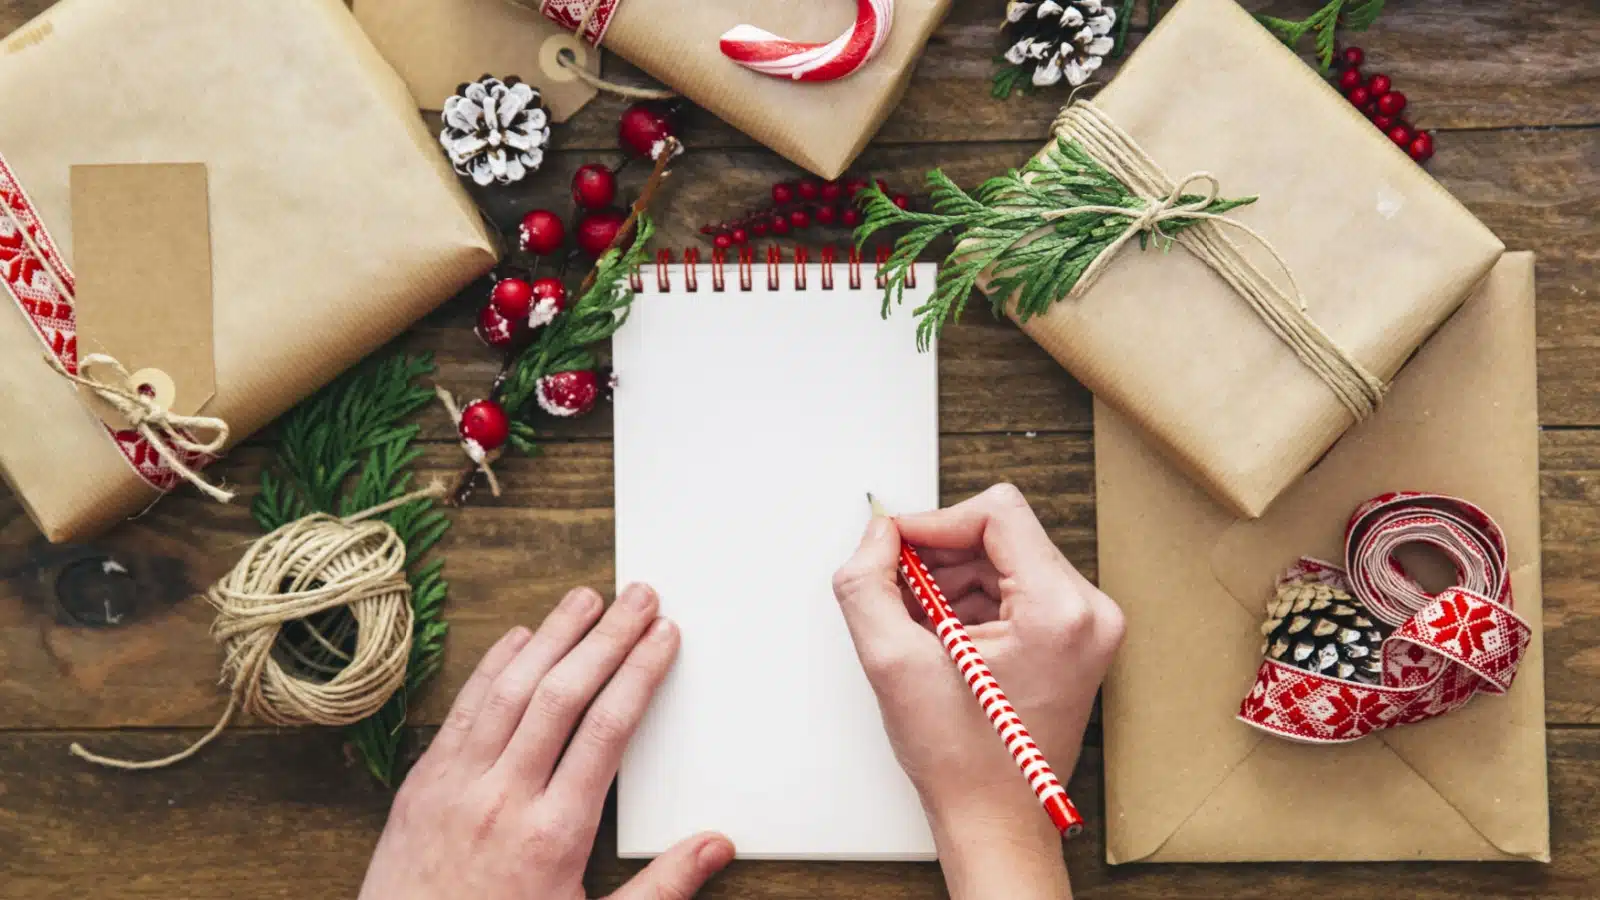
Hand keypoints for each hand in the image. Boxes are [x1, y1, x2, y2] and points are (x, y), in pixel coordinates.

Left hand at [359, 584, 734, 899]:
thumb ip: (661, 888)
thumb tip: (716, 846)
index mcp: (555, 834)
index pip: (608, 728)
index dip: (641, 672)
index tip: (664, 637)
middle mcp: (504, 798)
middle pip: (563, 694)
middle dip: (607, 637)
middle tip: (638, 597)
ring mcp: (456, 786)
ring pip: (510, 689)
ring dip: (552, 636)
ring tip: (585, 599)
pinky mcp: (422, 785)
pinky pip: (463, 710)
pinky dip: (492, 667)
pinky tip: (519, 640)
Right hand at [831, 484, 1123, 899]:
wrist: (995, 821)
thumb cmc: (963, 761)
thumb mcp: (893, 662)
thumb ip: (868, 583)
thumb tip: (878, 535)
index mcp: (1060, 610)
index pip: (997, 513)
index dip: (935, 523)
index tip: (896, 547)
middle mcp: (1088, 611)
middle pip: (1002, 535)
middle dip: (940, 558)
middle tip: (898, 592)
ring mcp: (1087, 626)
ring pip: (1005, 561)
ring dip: (953, 583)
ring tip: (920, 628)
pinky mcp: (1075, 639)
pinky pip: (1016, 590)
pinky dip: (971, 604)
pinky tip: (942, 640)